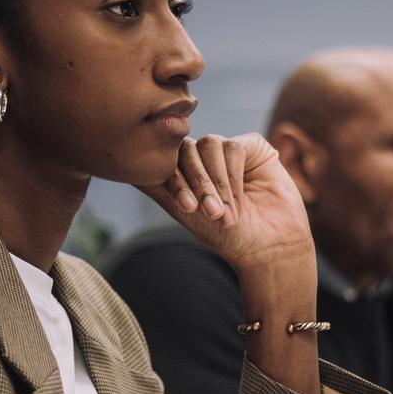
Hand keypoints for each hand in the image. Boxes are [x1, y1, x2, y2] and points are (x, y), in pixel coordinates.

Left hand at [136, 133, 311, 271]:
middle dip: (198, 183)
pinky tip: (240, 201)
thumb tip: (126, 165)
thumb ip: (157, 186)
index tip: (186, 207)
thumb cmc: (225, 236)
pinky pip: (235, 148)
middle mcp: (204, 158)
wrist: (267, 247)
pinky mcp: (252, 146)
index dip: (175, 180)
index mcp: (186, 171)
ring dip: (217, 183)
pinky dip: (235, 177)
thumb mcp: (184, 211)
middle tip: (208, 212)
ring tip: (225, 213)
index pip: (170, 160)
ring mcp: (228, 150)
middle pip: (188, 150)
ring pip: (210, 146)